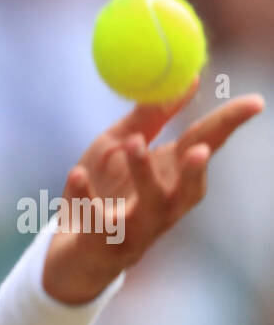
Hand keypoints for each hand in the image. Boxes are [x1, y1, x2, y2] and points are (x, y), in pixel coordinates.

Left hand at [43, 77, 264, 303]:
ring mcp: (136, 227)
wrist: (69, 246)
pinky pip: (96, 220)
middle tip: (199, 148)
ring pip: (150, 207)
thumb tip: (188, 77)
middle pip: (189, 188)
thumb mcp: (119, 145)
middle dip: (196, 169)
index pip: (207, 145)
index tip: (254, 102)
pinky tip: (76, 174)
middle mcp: (164, 204)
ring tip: (134, 142)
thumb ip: (150, 116)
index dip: (230, 125)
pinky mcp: (103, 243)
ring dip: (144, 174)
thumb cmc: (101, 190)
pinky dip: (85, 196)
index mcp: (170, 175)